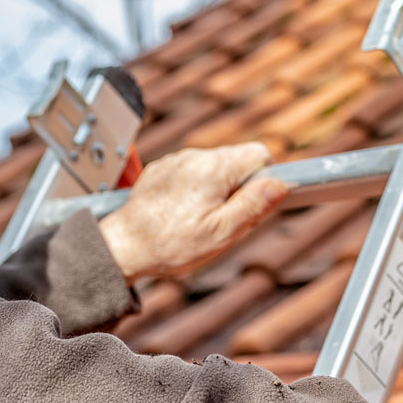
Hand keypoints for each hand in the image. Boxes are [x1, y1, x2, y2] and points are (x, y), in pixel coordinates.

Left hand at [98, 143, 286, 282]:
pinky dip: (196, 189)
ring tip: (202, 219)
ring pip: (215, 167)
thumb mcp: (222, 232)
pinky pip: (192, 172)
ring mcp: (175, 161)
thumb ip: (254, 206)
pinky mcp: (161, 170)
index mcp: (214, 169)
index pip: (260, 155)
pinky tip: (184, 213)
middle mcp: (194, 157)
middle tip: (227, 219)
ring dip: (218, 189)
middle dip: (241, 187)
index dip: (265, 180)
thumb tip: (279, 184)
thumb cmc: (171, 244)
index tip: (254, 204)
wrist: (122, 247)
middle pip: (237, 160)